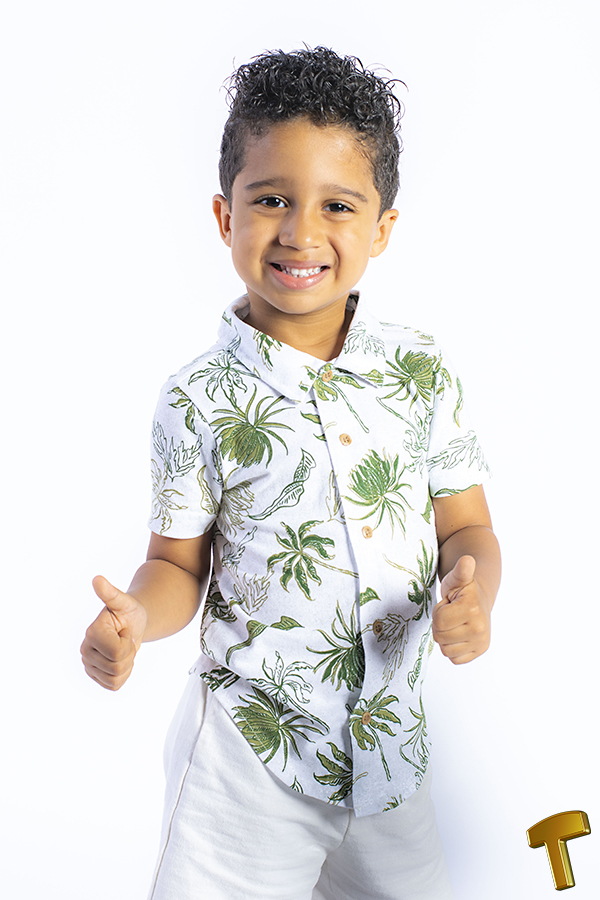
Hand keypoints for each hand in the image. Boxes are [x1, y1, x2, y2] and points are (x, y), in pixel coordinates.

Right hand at [80, 575, 147, 689]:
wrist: (131, 624)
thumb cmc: (129, 612)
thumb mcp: (125, 602)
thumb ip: (111, 593)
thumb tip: (97, 579)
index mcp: (91, 633)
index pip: (116, 653)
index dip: (128, 643)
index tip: (124, 631)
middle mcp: (85, 650)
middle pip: (117, 667)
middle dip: (129, 654)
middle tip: (125, 640)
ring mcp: (88, 665)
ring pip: (115, 678)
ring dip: (127, 665)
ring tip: (123, 649)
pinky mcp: (95, 676)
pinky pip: (114, 685)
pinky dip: (123, 675)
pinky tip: (121, 660)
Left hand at [432, 555, 490, 664]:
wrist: (479, 599)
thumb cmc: (462, 589)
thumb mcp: (457, 578)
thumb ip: (460, 571)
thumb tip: (467, 560)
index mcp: (472, 608)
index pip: (439, 620)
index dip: (439, 611)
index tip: (449, 604)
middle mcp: (480, 628)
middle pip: (440, 637)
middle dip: (440, 624)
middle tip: (451, 614)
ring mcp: (481, 642)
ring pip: (445, 650)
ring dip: (446, 637)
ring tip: (455, 623)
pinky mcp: (479, 651)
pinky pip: (454, 659)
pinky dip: (453, 648)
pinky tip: (459, 634)